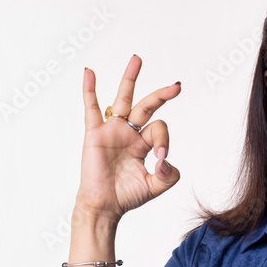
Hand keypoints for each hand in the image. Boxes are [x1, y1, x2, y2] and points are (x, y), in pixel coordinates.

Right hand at [74, 55, 181, 222]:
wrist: (105, 207)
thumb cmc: (127, 196)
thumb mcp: (156, 186)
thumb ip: (169, 175)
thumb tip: (166, 160)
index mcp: (144, 143)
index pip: (159, 129)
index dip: (164, 141)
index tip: (160, 160)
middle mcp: (129, 133)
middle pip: (146, 106)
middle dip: (161, 95)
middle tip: (176, 86)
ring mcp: (112, 130)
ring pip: (123, 99)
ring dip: (130, 79)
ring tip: (137, 59)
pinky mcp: (95, 133)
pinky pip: (91, 108)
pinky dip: (89, 90)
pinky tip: (89, 73)